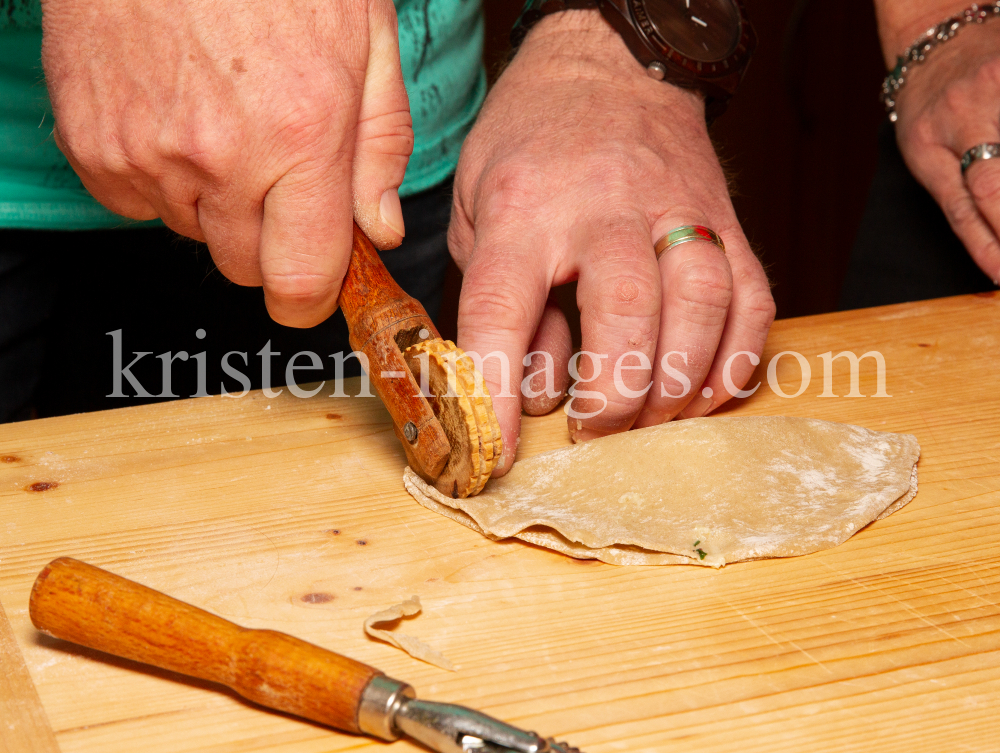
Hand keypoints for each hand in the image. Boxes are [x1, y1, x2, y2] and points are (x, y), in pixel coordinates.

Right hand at [41, 0, 412, 326]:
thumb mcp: (366, 41)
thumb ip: (380, 149)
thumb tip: (381, 230)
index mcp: (300, 136)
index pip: (300, 280)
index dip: (312, 295)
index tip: (318, 281)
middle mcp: (220, 155)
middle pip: (247, 267)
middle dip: (271, 238)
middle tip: (278, 170)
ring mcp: (146, 152)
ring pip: (194, 232)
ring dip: (216, 200)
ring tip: (226, 119)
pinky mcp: (93, 144)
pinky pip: (138, 203)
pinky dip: (162, 177)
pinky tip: (178, 116)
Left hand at [449, 10, 774, 473]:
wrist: (610, 63)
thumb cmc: (532, 145)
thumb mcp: (479, 211)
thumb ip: (500, 300)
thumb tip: (530, 393)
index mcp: (525, 208)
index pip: (503, 308)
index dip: (495, 391)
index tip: (494, 454)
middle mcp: (605, 208)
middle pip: (625, 310)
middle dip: (614, 393)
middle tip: (593, 430)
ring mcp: (677, 211)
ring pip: (700, 305)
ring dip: (677, 384)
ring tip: (650, 420)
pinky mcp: (729, 221)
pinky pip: (751, 300)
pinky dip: (733, 362)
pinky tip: (702, 393)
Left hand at [890, 20, 999, 283]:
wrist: (939, 38)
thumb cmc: (929, 110)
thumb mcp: (924, 155)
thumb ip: (959, 201)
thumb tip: (994, 256)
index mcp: (929, 147)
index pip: (966, 209)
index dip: (991, 247)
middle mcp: (965, 117)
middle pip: (997, 185)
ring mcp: (997, 90)